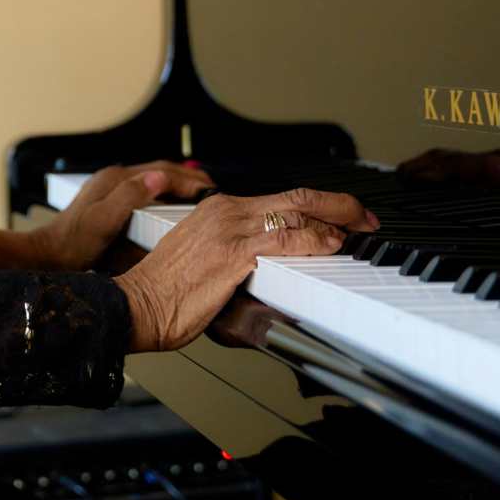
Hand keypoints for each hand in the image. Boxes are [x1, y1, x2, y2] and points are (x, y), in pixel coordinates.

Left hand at [29, 161, 214, 271]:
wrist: (50, 255)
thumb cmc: (73, 243)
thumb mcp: (103, 221)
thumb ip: (129, 196)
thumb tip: (159, 177)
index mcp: (115, 179)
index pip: (161, 171)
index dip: (188, 180)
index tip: (210, 190)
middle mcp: (115, 179)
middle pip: (159, 171)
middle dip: (187, 177)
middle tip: (212, 189)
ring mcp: (112, 189)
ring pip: (154, 179)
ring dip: (177, 183)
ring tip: (199, 194)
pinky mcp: (112, 202)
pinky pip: (146, 190)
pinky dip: (165, 193)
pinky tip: (173, 204)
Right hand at [114, 187, 377, 351]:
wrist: (137, 303)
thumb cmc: (165, 291)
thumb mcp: (204, 262)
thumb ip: (237, 261)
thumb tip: (270, 276)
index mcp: (217, 210)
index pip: (279, 198)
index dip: (316, 205)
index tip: (337, 216)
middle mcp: (226, 211)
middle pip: (295, 196)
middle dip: (337, 204)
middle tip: (362, 216)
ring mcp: (231, 229)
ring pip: (297, 213)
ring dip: (334, 221)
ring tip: (357, 231)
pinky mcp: (235, 254)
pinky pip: (286, 240)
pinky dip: (315, 240)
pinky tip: (331, 247)